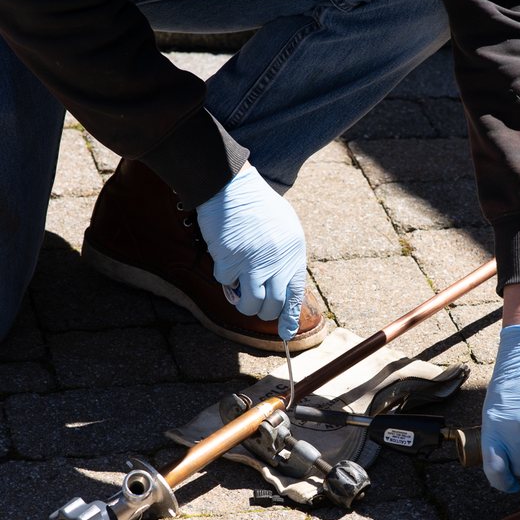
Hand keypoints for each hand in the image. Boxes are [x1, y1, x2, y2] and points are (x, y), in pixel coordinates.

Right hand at [196, 164, 305, 340]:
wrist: (231, 186)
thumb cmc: (258, 206)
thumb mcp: (285, 228)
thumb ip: (284, 258)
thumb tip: (279, 290)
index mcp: (293, 252)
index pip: (295, 294)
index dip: (289, 317)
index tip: (284, 333)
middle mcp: (277, 260)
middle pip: (273, 304)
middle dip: (263, 312)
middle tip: (256, 306)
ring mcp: (253, 261)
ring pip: (251, 303)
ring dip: (244, 304)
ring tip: (240, 294)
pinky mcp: (230, 259)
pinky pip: (227, 283)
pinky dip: (225, 278)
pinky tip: (225, 260)